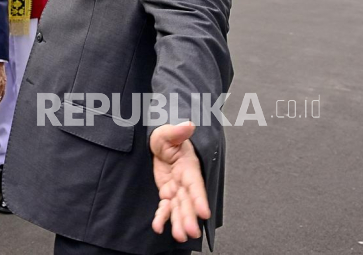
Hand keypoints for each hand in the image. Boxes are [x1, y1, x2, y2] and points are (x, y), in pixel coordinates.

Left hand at [150, 122, 210, 242]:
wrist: (157, 143)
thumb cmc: (166, 137)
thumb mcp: (167, 132)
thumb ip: (176, 132)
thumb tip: (188, 125)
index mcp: (189, 167)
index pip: (195, 185)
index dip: (200, 199)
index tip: (204, 213)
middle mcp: (185, 181)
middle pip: (188, 202)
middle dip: (190, 217)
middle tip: (191, 232)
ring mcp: (176, 189)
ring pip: (179, 209)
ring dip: (179, 222)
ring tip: (180, 237)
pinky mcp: (166, 193)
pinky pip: (165, 208)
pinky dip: (162, 218)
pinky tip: (158, 227)